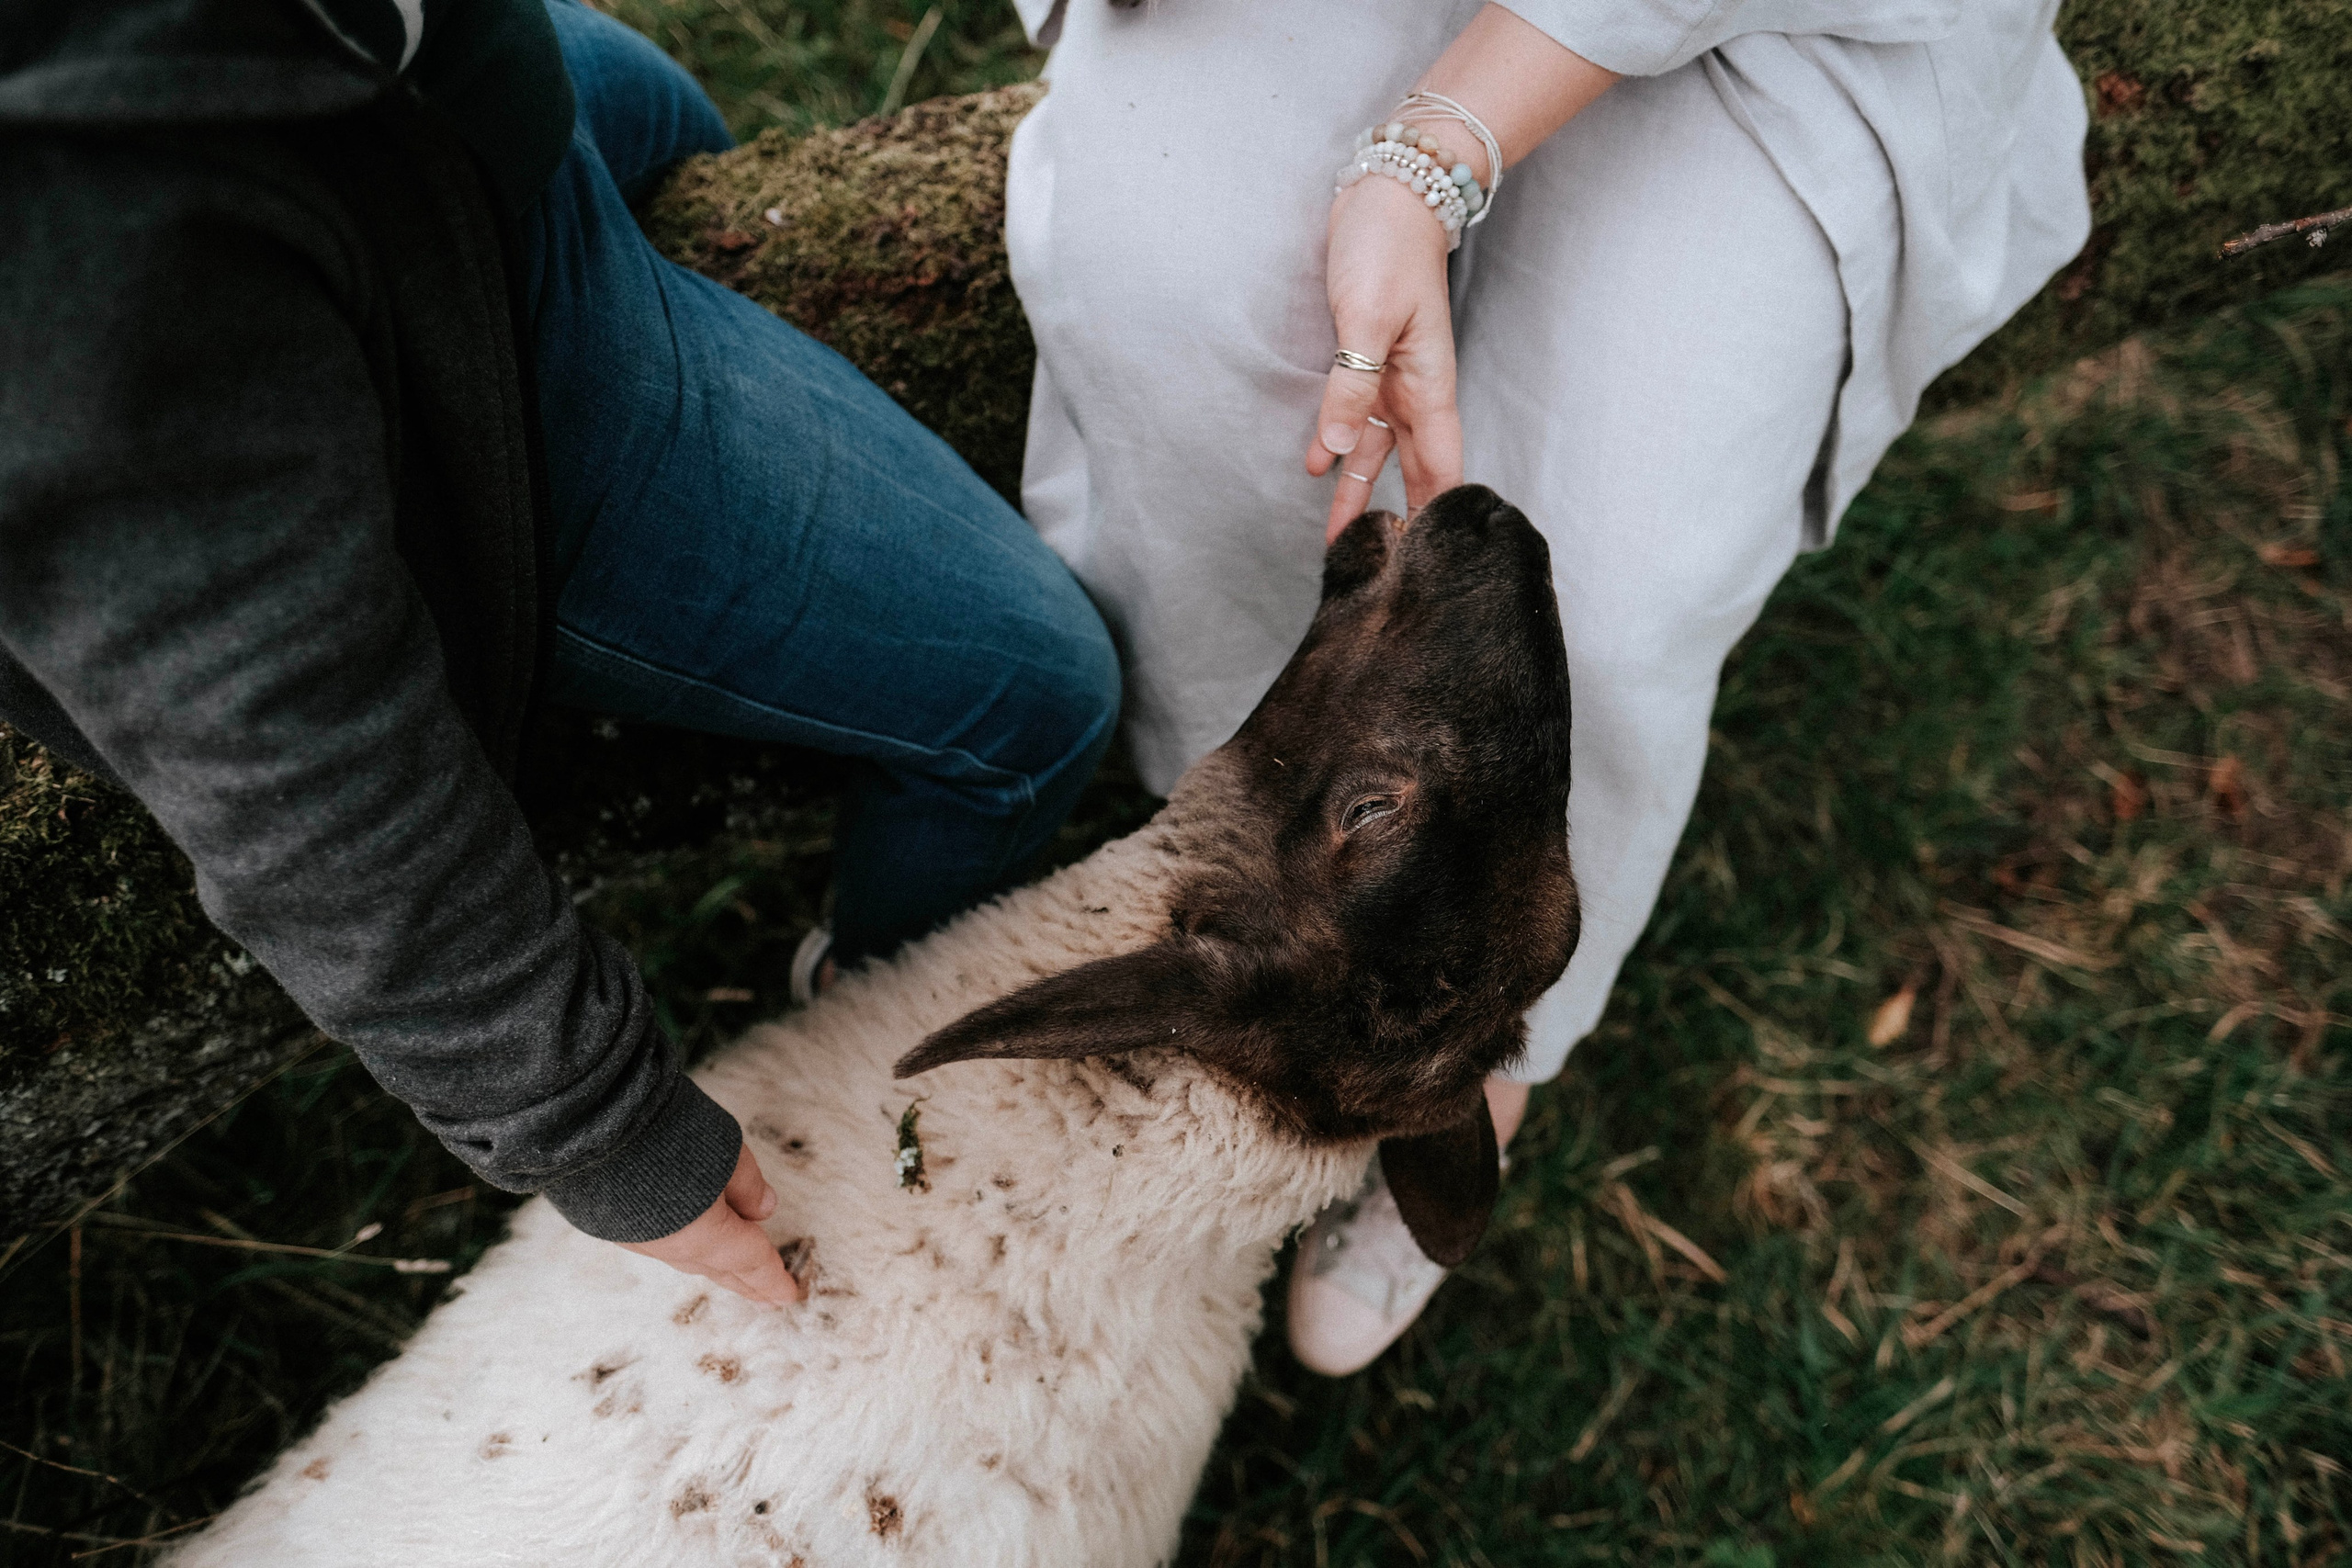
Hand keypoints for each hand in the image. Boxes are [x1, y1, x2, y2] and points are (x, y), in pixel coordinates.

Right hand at [618, 1140, 801, 1306]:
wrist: (588, 1127)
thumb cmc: (665, 1132)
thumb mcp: (726, 1150)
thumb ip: (748, 1185)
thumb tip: (764, 1211)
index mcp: (705, 1235)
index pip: (750, 1261)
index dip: (772, 1277)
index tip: (789, 1295)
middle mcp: (668, 1246)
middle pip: (718, 1268)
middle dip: (745, 1282)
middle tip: (766, 1298)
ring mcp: (636, 1238)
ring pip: (686, 1258)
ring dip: (713, 1265)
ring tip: (731, 1272)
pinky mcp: (611, 1223)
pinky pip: (660, 1243)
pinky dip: (683, 1245)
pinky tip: (687, 1240)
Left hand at [1304, 149, 1464, 542]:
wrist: (1390, 191)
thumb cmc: (1388, 247)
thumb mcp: (1366, 317)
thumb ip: (1350, 384)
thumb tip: (1335, 448)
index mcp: (1428, 387)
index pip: (1441, 468)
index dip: (1436, 514)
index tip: (1427, 563)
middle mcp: (1413, 390)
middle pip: (1411, 470)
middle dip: (1399, 517)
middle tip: (1379, 567)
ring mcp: (1389, 376)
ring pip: (1376, 449)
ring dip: (1358, 489)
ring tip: (1338, 535)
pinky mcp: (1364, 358)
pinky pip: (1354, 415)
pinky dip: (1339, 445)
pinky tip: (1318, 467)